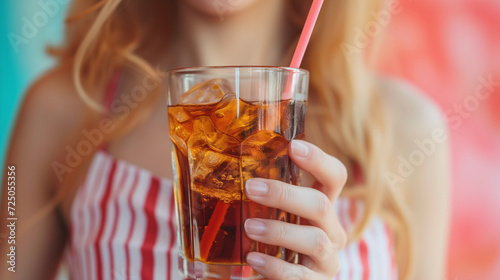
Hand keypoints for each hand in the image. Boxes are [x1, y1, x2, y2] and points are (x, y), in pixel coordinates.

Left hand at [244, 140, 347, 279]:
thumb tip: (225, 167)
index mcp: (323, 208)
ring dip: (280, 230)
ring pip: (315, 240)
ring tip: (249, 226)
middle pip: (322, 205)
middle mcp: (331, 231)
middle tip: (251, 188)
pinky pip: (299, 275)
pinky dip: (275, 266)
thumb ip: (264, 198)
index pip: (334, 176)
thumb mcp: (276, 217)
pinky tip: (253, 259)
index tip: (293, 146)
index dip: (319, 159)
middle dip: (286, 195)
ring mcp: (327, 260)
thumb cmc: (277, 244)